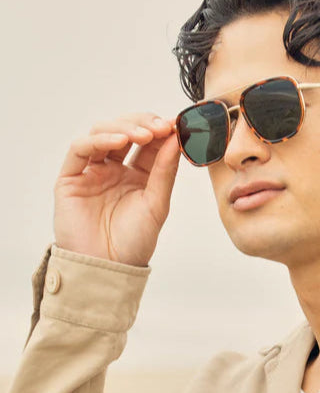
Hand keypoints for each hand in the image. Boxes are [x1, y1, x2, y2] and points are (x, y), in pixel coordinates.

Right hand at [53, 113, 180, 265]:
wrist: (108, 268)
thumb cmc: (134, 241)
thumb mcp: (157, 204)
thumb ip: (165, 171)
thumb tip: (175, 138)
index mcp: (139, 175)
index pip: (149, 143)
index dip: (161, 130)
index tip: (176, 124)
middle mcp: (116, 170)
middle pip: (127, 132)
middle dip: (144, 124)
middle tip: (161, 126)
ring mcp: (93, 172)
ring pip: (103, 134)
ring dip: (124, 128)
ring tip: (144, 134)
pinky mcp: (71, 178)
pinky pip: (81, 150)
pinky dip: (99, 140)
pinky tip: (119, 140)